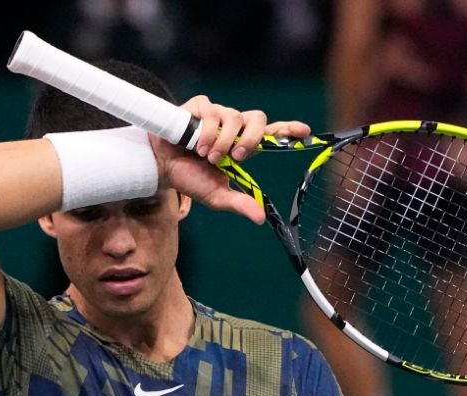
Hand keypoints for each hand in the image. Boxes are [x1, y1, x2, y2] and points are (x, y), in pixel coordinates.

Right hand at [150, 95, 309, 223]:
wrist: (161, 167)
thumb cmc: (190, 178)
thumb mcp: (216, 195)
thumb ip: (238, 203)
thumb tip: (260, 219)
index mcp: (242, 145)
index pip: (271, 133)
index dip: (288, 130)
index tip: (304, 132)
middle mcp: (233, 126)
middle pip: (257, 119)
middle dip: (251, 138)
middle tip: (237, 156)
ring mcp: (217, 114)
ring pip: (234, 117)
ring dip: (222, 141)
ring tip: (207, 156)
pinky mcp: (200, 106)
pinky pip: (212, 112)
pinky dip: (207, 132)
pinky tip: (196, 146)